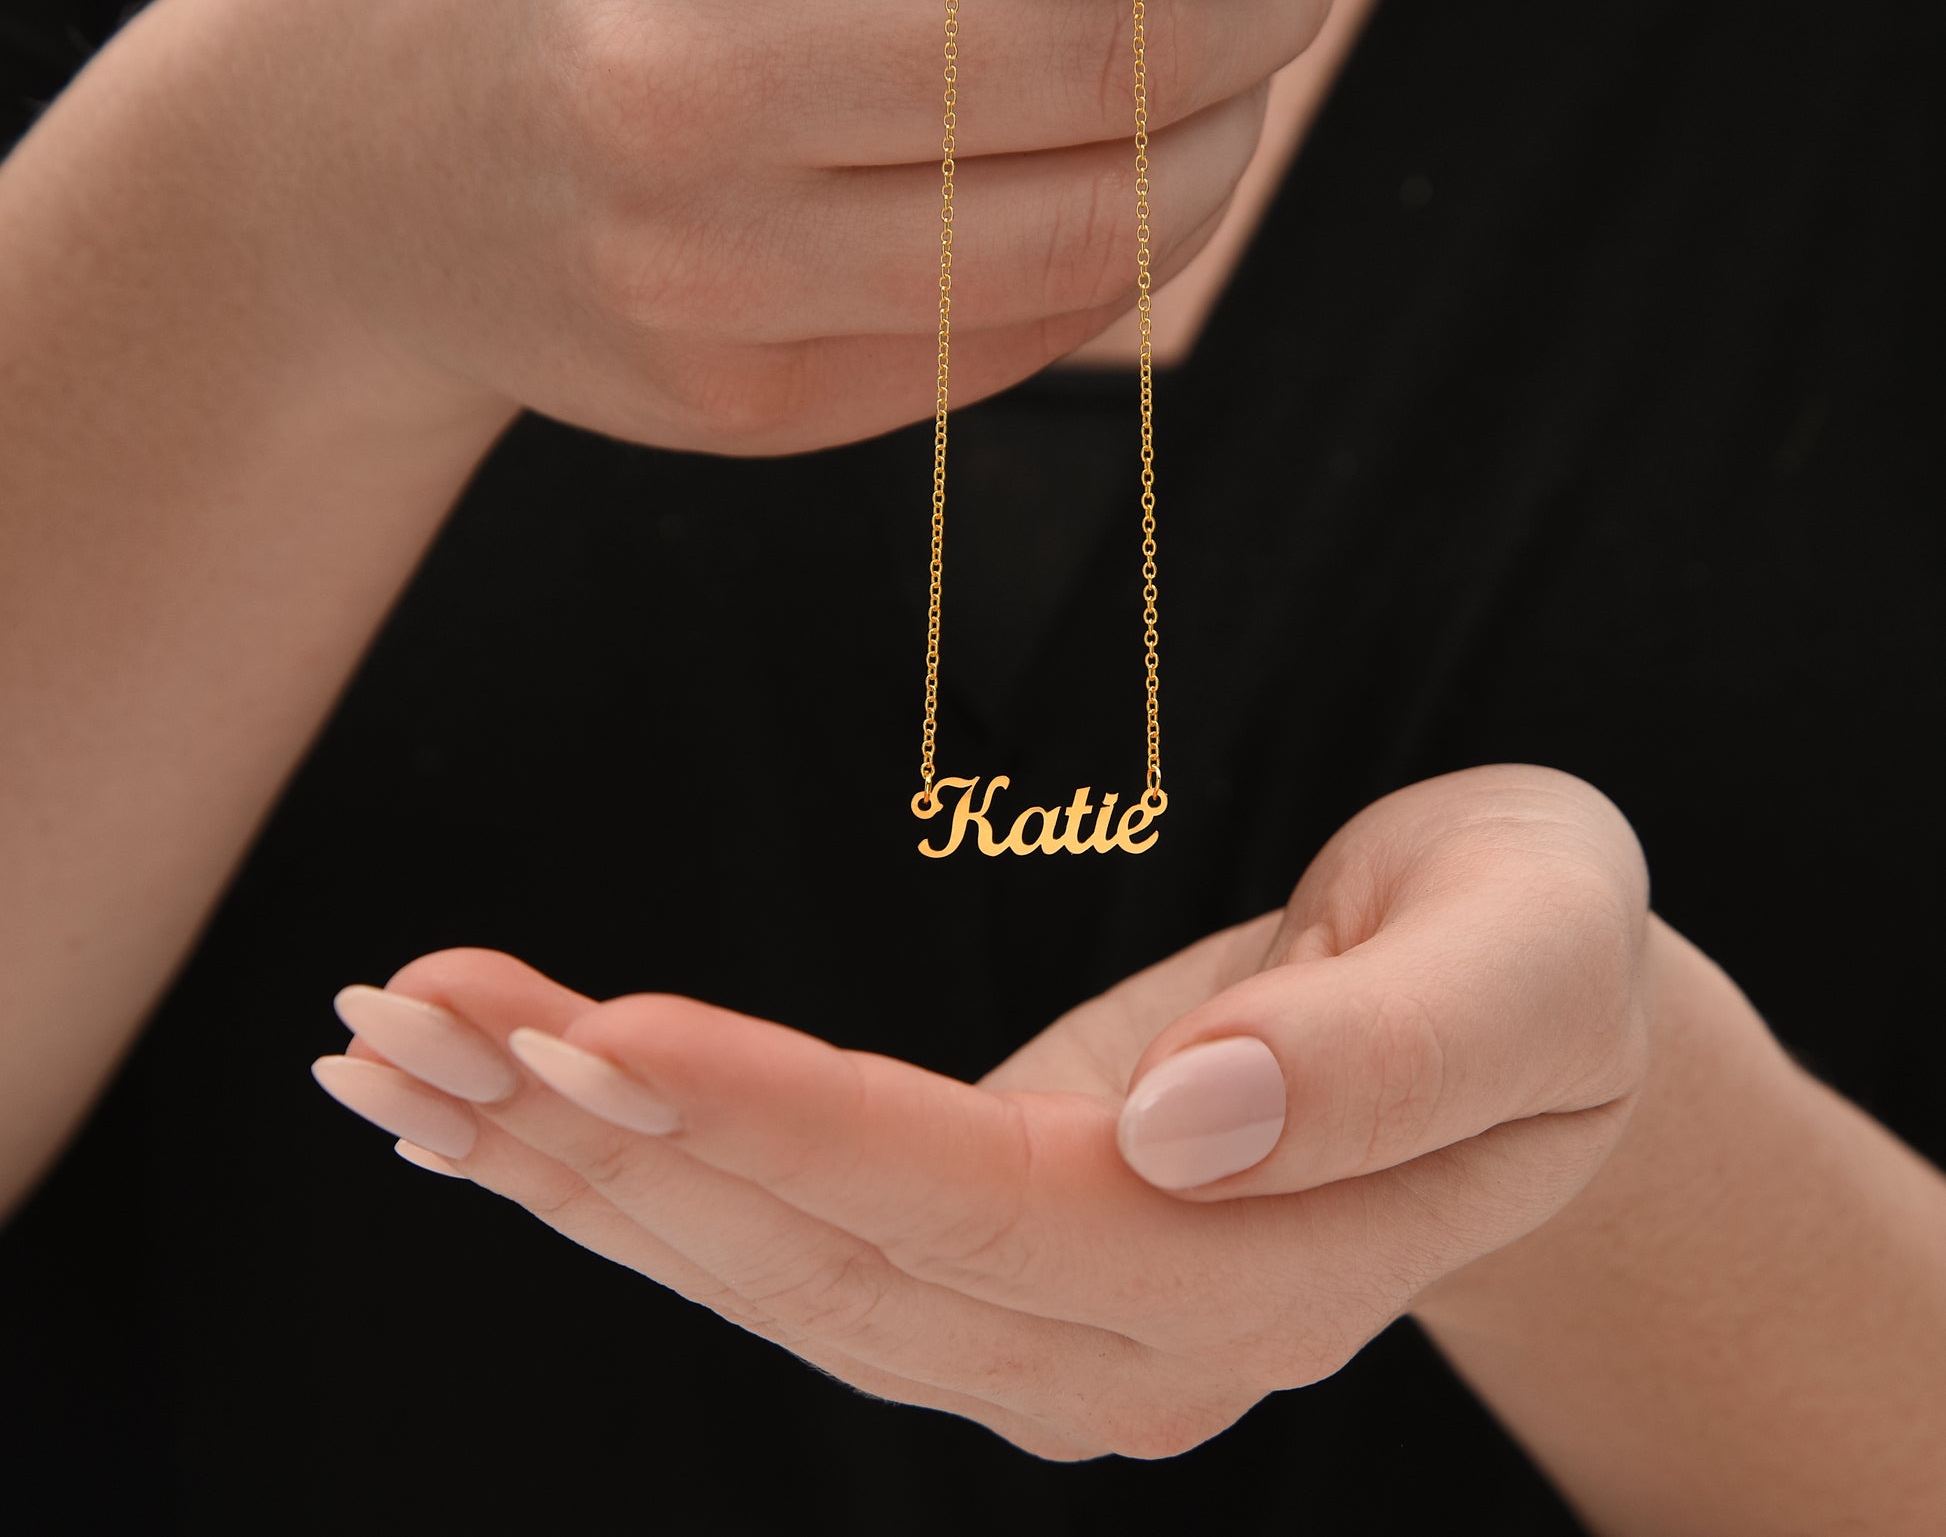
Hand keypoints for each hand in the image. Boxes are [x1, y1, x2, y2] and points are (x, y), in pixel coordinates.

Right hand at [146, 0, 1373, 452]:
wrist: (344, 152)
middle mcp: (691, 69)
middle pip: (1132, 52)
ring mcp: (710, 264)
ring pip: (1107, 224)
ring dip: (1235, 129)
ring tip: (1239, 46)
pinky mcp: (740, 397)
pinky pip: (1023, 332)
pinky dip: (1123, 245)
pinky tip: (1123, 158)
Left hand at [312, 763, 1646, 1460]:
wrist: (1528, 1012)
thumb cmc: (1536, 959)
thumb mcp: (1530, 969)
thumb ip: (1391, 1062)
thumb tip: (1193, 1125)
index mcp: (1261, 1271)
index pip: (982, 1212)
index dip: (789, 1131)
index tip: (606, 1029)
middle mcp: (1127, 1341)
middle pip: (825, 1264)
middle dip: (606, 1143)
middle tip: (415, 1017)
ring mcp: (1044, 1324)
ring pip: (769, 1269)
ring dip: (569, 1162)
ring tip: (397, 1049)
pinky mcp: (988, 1260)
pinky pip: (783, 1236)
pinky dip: (626, 1172)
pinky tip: (491, 1109)